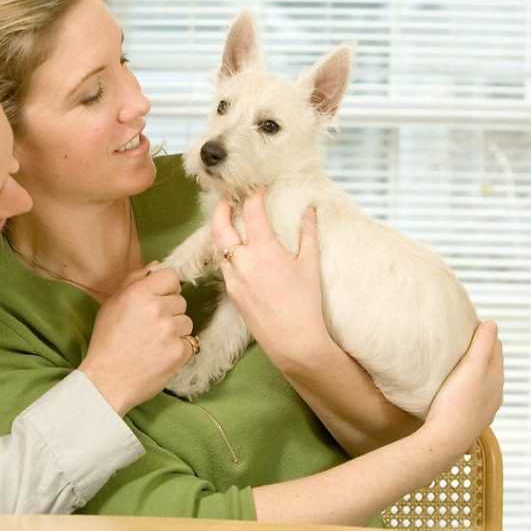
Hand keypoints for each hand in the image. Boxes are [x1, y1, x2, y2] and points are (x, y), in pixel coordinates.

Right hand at [79, 267, 194, 414]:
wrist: (107, 381)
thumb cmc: (106, 342)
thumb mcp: (112, 304)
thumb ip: (134, 281)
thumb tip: (156, 266)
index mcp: (139, 293)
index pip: (171, 276)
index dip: (166, 288)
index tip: (158, 299)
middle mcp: (157, 308)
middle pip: (180, 300)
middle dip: (169, 311)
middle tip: (150, 327)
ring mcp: (171, 331)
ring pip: (187, 321)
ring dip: (175, 330)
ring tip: (155, 342)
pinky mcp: (180, 351)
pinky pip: (190, 342)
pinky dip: (179, 348)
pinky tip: (161, 354)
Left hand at [212, 190, 333, 369]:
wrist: (294, 341)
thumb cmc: (306, 303)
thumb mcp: (310, 264)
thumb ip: (308, 233)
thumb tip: (310, 210)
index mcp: (264, 251)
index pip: (252, 213)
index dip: (254, 196)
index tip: (258, 189)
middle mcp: (243, 262)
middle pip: (220, 227)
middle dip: (221, 208)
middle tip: (226, 199)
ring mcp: (234, 279)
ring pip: (219, 249)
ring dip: (222, 233)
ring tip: (229, 224)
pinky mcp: (232, 294)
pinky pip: (225, 268)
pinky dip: (228, 256)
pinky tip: (237, 255)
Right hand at [422, 321, 503, 455]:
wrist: (445, 441)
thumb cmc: (457, 403)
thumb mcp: (472, 367)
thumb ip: (483, 344)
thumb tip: (491, 323)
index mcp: (496, 379)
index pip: (495, 348)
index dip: (483, 335)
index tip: (465, 326)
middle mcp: (493, 395)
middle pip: (489, 366)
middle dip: (478, 352)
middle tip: (457, 341)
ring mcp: (481, 409)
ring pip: (479, 383)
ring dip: (471, 372)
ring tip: (453, 363)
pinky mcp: (467, 421)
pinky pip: (469, 398)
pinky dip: (464, 388)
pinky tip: (451, 390)